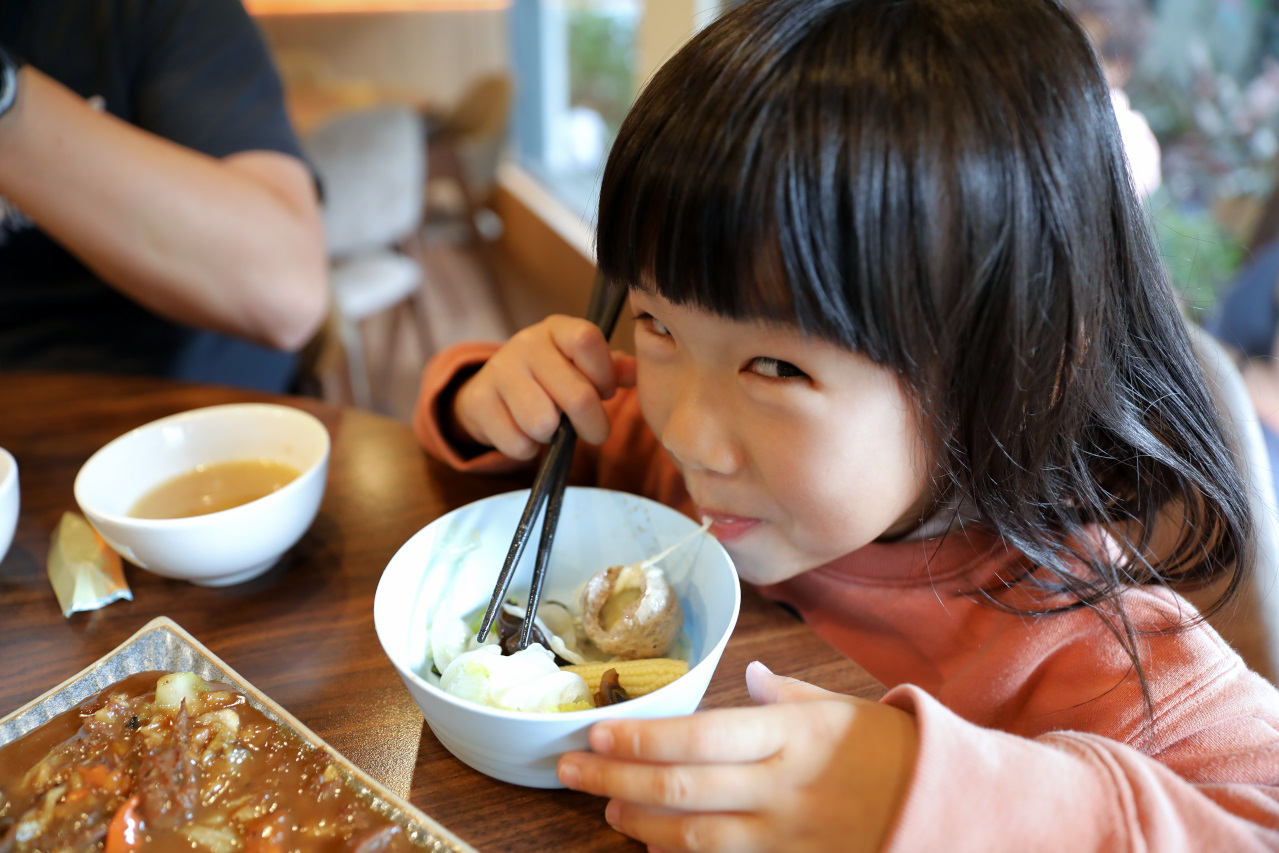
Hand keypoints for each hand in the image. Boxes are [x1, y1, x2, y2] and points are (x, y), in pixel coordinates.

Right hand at [451, 315, 636, 458]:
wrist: (490, 391)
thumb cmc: (549, 379)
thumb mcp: (580, 366)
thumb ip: (612, 368)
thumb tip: (636, 373)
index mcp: (557, 329)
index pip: (587, 340)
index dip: (604, 375)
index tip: (606, 392)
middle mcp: (526, 343)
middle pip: (576, 395)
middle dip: (593, 425)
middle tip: (593, 431)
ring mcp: (499, 370)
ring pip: (543, 423)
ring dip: (552, 436)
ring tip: (550, 426)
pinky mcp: (479, 401)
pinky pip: (518, 442)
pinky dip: (527, 448)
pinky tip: (524, 433)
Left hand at [557, 662, 917, 852]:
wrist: (941, 808)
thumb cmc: (885, 748)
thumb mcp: (837, 707)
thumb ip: (786, 696)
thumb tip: (754, 676)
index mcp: (787, 734)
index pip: (698, 738)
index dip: (640, 740)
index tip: (597, 733)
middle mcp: (779, 786)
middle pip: (680, 790)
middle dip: (614, 780)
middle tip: (571, 769)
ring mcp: (783, 835)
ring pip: (692, 837)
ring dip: (639, 823)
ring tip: (605, 807)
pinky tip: (653, 843)